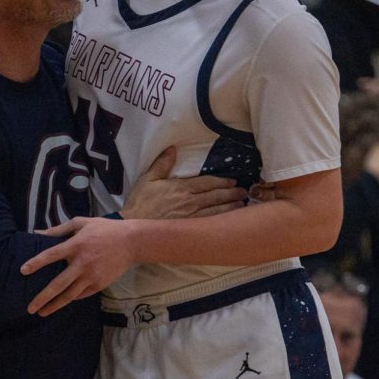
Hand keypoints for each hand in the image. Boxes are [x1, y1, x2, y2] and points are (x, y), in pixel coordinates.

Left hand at [21, 217, 136, 316]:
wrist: (132, 242)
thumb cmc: (104, 229)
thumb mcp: (82, 223)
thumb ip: (59, 229)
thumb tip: (38, 233)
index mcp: (76, 245)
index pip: (51, 255)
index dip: (36, 263)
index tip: (23, 271)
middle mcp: (82, 263)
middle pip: (58, 284)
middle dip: (43, 297)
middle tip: (30, 308)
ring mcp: (92, 276)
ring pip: (70, 295)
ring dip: (55, 305)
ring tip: (42, 312)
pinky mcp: (100, 284)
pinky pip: (81, 294)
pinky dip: (70, 299)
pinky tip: (61, 302)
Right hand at [121, 147, 245, 219]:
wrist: (134, 226)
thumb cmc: (139, 203)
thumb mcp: (147, 179)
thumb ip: (162, 164)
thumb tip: (172, 149)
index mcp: (181, 188)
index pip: (207, 183)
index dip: (221, 182)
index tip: (232, 181)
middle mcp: (190, 201)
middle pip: (216, 196)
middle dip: (231, 193)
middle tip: (244, 192)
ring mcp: (191, 216)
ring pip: (216, 210)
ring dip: (231, 206)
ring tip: (242, 204)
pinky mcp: (190, 229)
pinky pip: (210, 224)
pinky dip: (222, 221)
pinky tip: (230, 221)